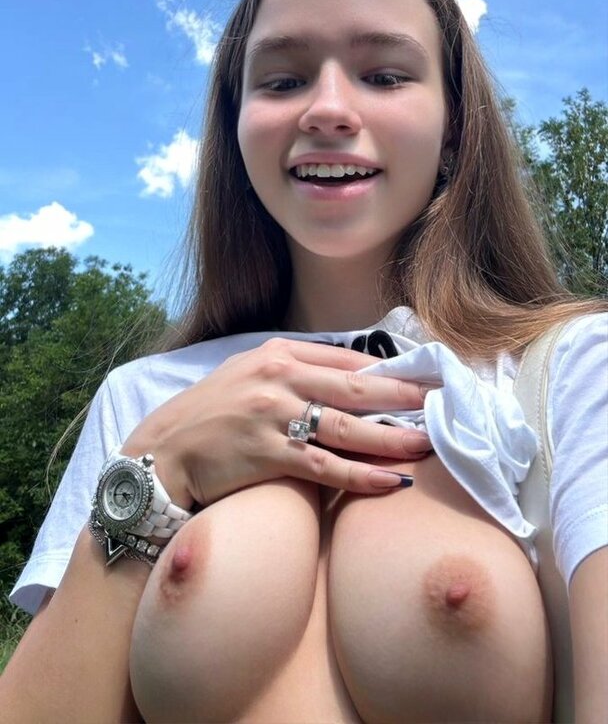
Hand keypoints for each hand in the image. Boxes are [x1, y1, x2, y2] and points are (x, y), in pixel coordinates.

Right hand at [122, 337, 434, 507]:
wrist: (163, 452)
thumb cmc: (211, 414)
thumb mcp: (250, 374)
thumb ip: (295, 372)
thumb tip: (353, 378)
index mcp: (277, 354)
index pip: (346, 360)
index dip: (390, 372)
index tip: (424, 380)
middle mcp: (278, 379)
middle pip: (356, 389)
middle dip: (405, 398)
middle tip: (443, 404)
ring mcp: (273, 417)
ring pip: (349, 428)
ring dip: (394, 437)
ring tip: (429, 443)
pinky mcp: (268, 455)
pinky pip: (327, 467)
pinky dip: (363, 475)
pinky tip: (393, 480)